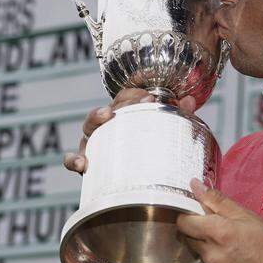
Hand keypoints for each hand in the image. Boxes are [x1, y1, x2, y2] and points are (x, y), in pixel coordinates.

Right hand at [63, 89, 196, 173]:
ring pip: (87, 129)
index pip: (125, 97)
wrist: (137, 167)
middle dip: (112, 105)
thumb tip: (190, 101)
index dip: (135, 95)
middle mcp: (105, 124)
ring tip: (104, 119)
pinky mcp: (88, 162)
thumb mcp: (166, 126)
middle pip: (104, 109)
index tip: (151, 98)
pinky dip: (73, 160)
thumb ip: (178, 114)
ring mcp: (93, 142)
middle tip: (117, 109)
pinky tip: (82, 164)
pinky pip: (72, 159)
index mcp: (123, 111)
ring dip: (94, 122)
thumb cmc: (151, 141)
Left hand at [176, 178, 262, 262]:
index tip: (197, 216)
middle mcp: (210, 255)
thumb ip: (218, 201)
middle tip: (218, 233)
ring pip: (198, 257)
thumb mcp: (247, 216)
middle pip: (188, 239)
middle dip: (198, 233)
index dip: (188, 217)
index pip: (183, 222)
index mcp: (218, 232)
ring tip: (229, 252)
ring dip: (207, 252)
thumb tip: (195, 185)